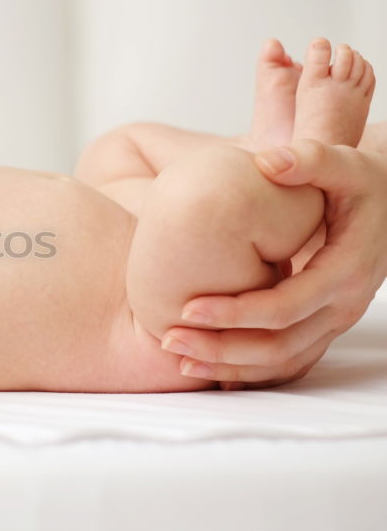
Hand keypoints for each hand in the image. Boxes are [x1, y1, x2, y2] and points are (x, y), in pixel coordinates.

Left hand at [163, 140, 386, 388]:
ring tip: (180, 360)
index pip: (284, 307)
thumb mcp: (344, 163)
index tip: (187, 309)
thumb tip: (269, 160)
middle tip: (169, 340)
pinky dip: (250, 372)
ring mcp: (334, 320)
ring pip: (282, 361)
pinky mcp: (323, 326)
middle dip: (222, 348)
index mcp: (344, 270)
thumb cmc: (360, 181)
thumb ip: (310, 158)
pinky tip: (210, 370)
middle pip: (279, 345)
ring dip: (230, 366)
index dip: (235, 313)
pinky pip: (289, 362)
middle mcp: (343, 304)